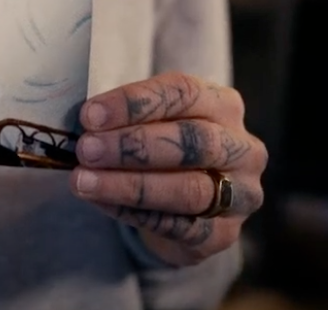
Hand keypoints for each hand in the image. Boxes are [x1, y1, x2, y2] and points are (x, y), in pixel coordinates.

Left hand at [69, 71, 267, 266]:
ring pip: (187, 189)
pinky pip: (178, 226)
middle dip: (132, 145)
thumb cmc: (163, 149)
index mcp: (224, 105)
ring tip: (83, 180)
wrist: (186, 208)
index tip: (90, 114)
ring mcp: (240, 194)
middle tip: (86, 150)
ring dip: (128, 184)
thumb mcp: (152, 122)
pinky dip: (133, 214)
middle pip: (193, 140)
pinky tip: (101, 202)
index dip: (135, 102)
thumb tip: (85, 121)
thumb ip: (126, 119)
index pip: (184, 93)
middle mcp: (243, 148)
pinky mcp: (224, 234)